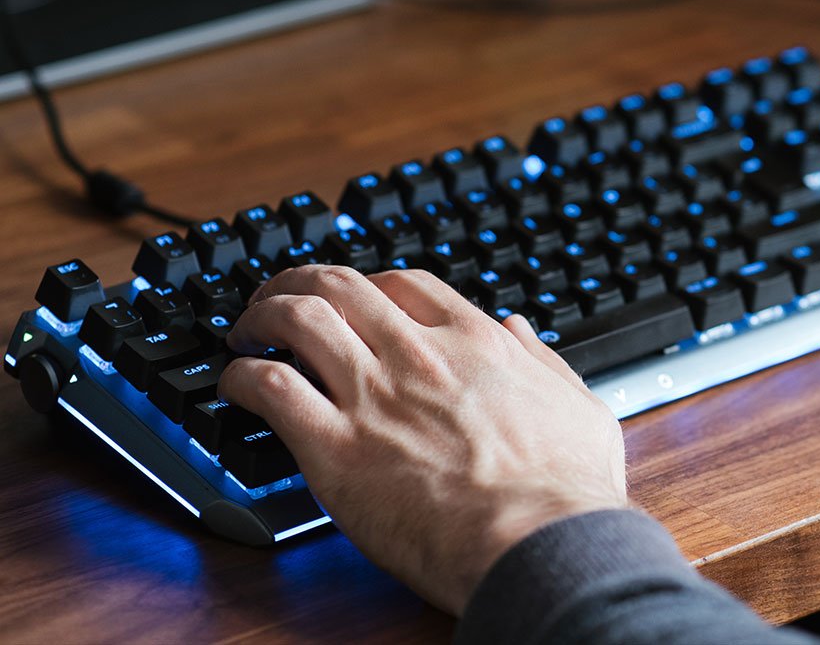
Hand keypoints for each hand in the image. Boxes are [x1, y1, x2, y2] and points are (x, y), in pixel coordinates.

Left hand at [218, 266, 628, 614]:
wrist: (539, 542)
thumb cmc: (565, 490)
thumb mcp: (579, 405)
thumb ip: (545, 361)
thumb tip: (521, 331)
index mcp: (476, 343)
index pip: (405, 285)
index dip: (369, 285)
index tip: (354, 301)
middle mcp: (419, 354)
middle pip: (341, 286)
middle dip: (299, 282)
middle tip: (279, 297)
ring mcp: (374, 395)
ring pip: (297, 319)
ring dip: (262, 315)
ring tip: (246, 331)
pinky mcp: (336, 448)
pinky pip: (270, 388)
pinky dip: (242, 377)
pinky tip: (235, 385)